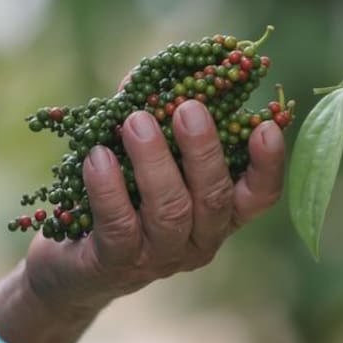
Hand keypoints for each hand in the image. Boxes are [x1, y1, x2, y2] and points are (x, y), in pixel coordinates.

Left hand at [22, 100, 284, 316]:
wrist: (73, 264)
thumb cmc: (120, 198)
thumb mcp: (142, 159)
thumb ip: (151, 119)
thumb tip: (146, 77)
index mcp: (220, 213)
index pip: (259, 196)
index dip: (269, 165)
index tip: (266, 127)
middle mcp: (200, 240)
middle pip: (215, 198)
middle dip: (204, 150)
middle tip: (189, 108)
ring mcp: (160, 257)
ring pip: (170, 211)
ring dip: (154, 161)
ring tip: (136, 121)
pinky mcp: (116, 264)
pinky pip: (119, 225)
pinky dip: (109, 187)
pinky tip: (98, 156)